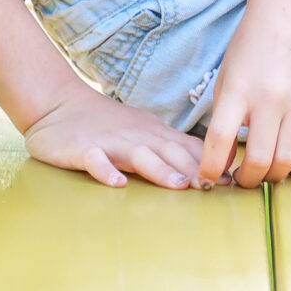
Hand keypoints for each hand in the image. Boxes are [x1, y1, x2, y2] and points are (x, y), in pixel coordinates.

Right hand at [21, 85, 205, 188]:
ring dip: (159, 169)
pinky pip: (94, 160)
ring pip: (138, 155)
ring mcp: (109, 142)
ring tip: (178, 185)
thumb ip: (173, 150)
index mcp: (154, 134)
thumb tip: (211, 169)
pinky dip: (105, 170)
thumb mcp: (145, 133)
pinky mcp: (82, 148)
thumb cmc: (108, 125)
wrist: (59, 103)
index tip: (231, 181)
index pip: (187, 148)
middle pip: (169, 152)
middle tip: (213, 187)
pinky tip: (116, 183)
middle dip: (193, 169)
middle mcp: (137, 137)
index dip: (209, 164)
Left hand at [198, 0, 290, 186]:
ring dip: (273, 176)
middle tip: (242, 178)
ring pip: (287, 161)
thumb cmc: (252, 45)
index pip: (218, 142)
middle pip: (257, 160)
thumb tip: (223, 161)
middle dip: (246, 180)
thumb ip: (224, 118)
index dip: (211, 170)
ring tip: (266, 172)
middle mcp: (268, 98)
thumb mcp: (227, 77)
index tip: (209, 180)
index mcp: (237, 90)